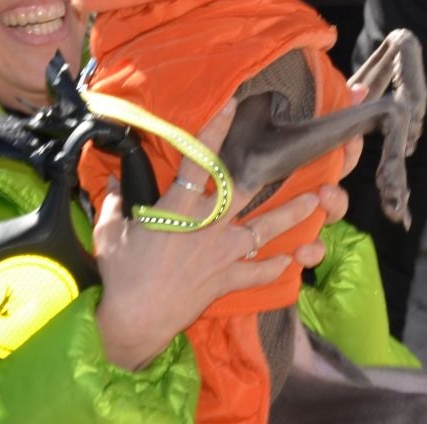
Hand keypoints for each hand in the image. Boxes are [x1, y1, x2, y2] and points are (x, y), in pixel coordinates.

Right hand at [91, 101, 330, 369]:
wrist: (134, 320)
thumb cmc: (121, 273)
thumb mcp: (110, 232)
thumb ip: (114, 203)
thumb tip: (111, 184)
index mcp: (178, 206)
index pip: (198, 159)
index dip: (216, 130)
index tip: (233, 106)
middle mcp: (207, 224)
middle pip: (245, 190)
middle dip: (270, 171)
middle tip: (293, 153)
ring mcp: (221, 253)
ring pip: (265, 229)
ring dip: (291, 215)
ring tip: (316, 202)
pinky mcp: (226, 279)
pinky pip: (257, 272)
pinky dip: (274, 266)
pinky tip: (291, 260)